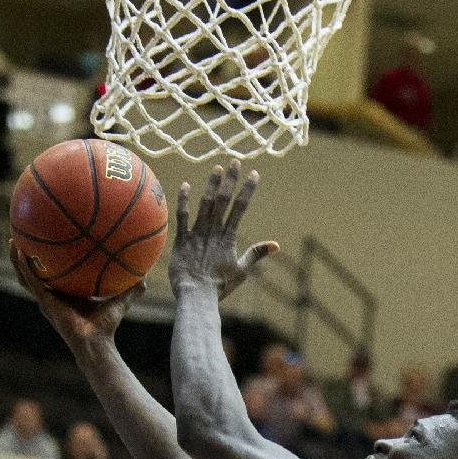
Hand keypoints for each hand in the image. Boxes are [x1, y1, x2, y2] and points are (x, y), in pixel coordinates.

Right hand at [10, 242, 141, 349]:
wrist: (96, 341)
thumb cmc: (107, 325)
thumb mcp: (120, 301)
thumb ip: (131, 289)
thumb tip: (145, 275)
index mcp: (67, 293)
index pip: (57, 274)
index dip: (51, 261)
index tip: (50, 241)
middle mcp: (53, 295)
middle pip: (36, 272)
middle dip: (28, 256)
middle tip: (24, 236)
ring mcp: (46, 298)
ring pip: (26, 275)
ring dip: (17, 259)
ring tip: (13, 240)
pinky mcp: (44, 301)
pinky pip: (30, 281)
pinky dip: (23, 266)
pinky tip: (20, 252)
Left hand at [170, 160, 278, 300]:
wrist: (196, 297)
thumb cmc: (219, 287)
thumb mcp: (241, 271)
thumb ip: (256, 254)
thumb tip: (276, 245)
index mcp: (229, 237)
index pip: (240, 208)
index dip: (247, 189)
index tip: (254, 174)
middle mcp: (214, 231)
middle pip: (224, 200)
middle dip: (230, 179)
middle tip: (235, 161)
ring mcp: (197, 234)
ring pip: (205, 203)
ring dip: (211, 185)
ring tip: (216, 168)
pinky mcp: (181, 239)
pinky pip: (182, 216)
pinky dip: (183, 200)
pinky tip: (185, 185)